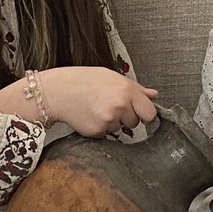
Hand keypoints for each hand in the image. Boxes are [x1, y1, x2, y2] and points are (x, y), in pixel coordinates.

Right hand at [32, 66, 159, 137]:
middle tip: (109, 105)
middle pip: (135, 122)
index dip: (145, 114)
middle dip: (126, 117)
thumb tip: (154, 95)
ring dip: (112, 123)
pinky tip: (90, 116)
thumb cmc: (84, 81)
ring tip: (97, 108)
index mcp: (127, 90)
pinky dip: (100, 128)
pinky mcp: (98, 132)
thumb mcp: (112, 77)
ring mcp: (109, 120)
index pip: (150, 113)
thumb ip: (136, 89)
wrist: (58, 91)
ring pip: (120, 129)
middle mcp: (120, 106)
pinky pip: (106, 134)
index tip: (139, 113)